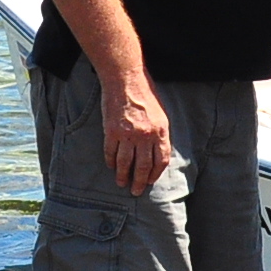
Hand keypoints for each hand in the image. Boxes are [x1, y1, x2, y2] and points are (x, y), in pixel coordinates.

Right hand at [100, 73, 172, 193]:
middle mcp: (145, 135)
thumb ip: (159, 133)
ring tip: (121, 183)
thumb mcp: (160, 113)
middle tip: (136, 191)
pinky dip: (110, 161)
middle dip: (139, 181)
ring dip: (123, 175)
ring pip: (125, 163)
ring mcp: (127, 134)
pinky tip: (110, 166)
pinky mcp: (111, 131)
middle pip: (142, 166)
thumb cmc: (145, 93)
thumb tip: (156, 153)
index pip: (160, 160)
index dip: (155, 174)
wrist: (125, 79)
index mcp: (160, 131)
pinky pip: (110, 152)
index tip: (150, 181)